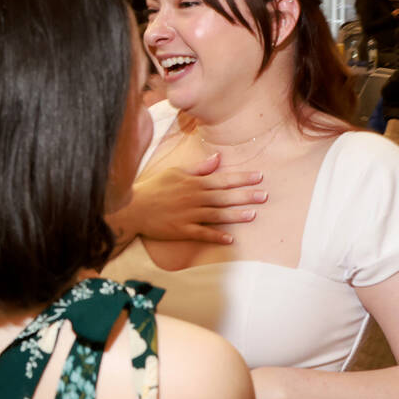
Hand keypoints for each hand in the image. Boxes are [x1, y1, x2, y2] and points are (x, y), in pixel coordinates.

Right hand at [130, 153, 266, 244]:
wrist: (133, 207)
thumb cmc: (153, 187)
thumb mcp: (175, 172)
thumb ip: (199, 168)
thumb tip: (218, 159)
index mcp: (194, 183)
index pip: (223, 179)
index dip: (242, 178)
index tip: (259, 177)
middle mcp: (194, 198)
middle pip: (224, 197)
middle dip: (245, 195)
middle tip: (265, 195)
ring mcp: (188, 215)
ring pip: (217, 215)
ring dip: (236, 215)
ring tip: (253, 214)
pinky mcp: (182, 230)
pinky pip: (203, 234)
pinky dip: (216, 236)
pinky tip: (230, 239)